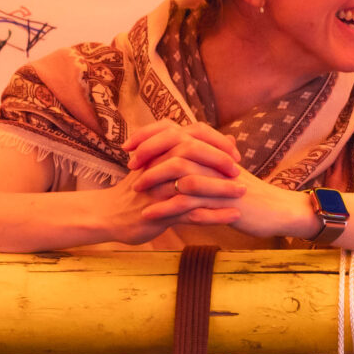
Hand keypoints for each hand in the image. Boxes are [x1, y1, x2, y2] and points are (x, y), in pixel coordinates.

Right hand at [96, 124, 246, 244]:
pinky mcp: (159, 213)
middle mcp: (157, 166)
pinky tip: (234, 216)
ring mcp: (157, 190)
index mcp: (159, 152)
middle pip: (191, 155)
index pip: (190, 137)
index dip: (215, 143)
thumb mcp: (165, 164)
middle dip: (218, 161)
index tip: (235, 153)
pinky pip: (191, 213)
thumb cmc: (143, 189)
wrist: (110, 214)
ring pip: (192, 184)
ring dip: (220, 189)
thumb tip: (231, 138)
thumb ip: (199, 151)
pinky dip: (215, 215)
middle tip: (239, 172)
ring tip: (242, 193)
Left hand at [130, 125, 325, 242]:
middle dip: (147, 152)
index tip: (129, 147)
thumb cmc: (245, 192)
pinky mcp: (220, 199)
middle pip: (173, 142)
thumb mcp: (221, 171)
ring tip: (136, 190)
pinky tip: (149, 214)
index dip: (149, 134)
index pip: (175, 128)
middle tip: (130, 165)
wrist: (275, 209)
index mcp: (211, 146)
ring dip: (153, 179)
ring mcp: (217, 176)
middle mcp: (213, 155)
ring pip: (178, 168)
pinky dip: (165, 206)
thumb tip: (171, 154)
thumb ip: (200, 160)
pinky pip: (188, 200)